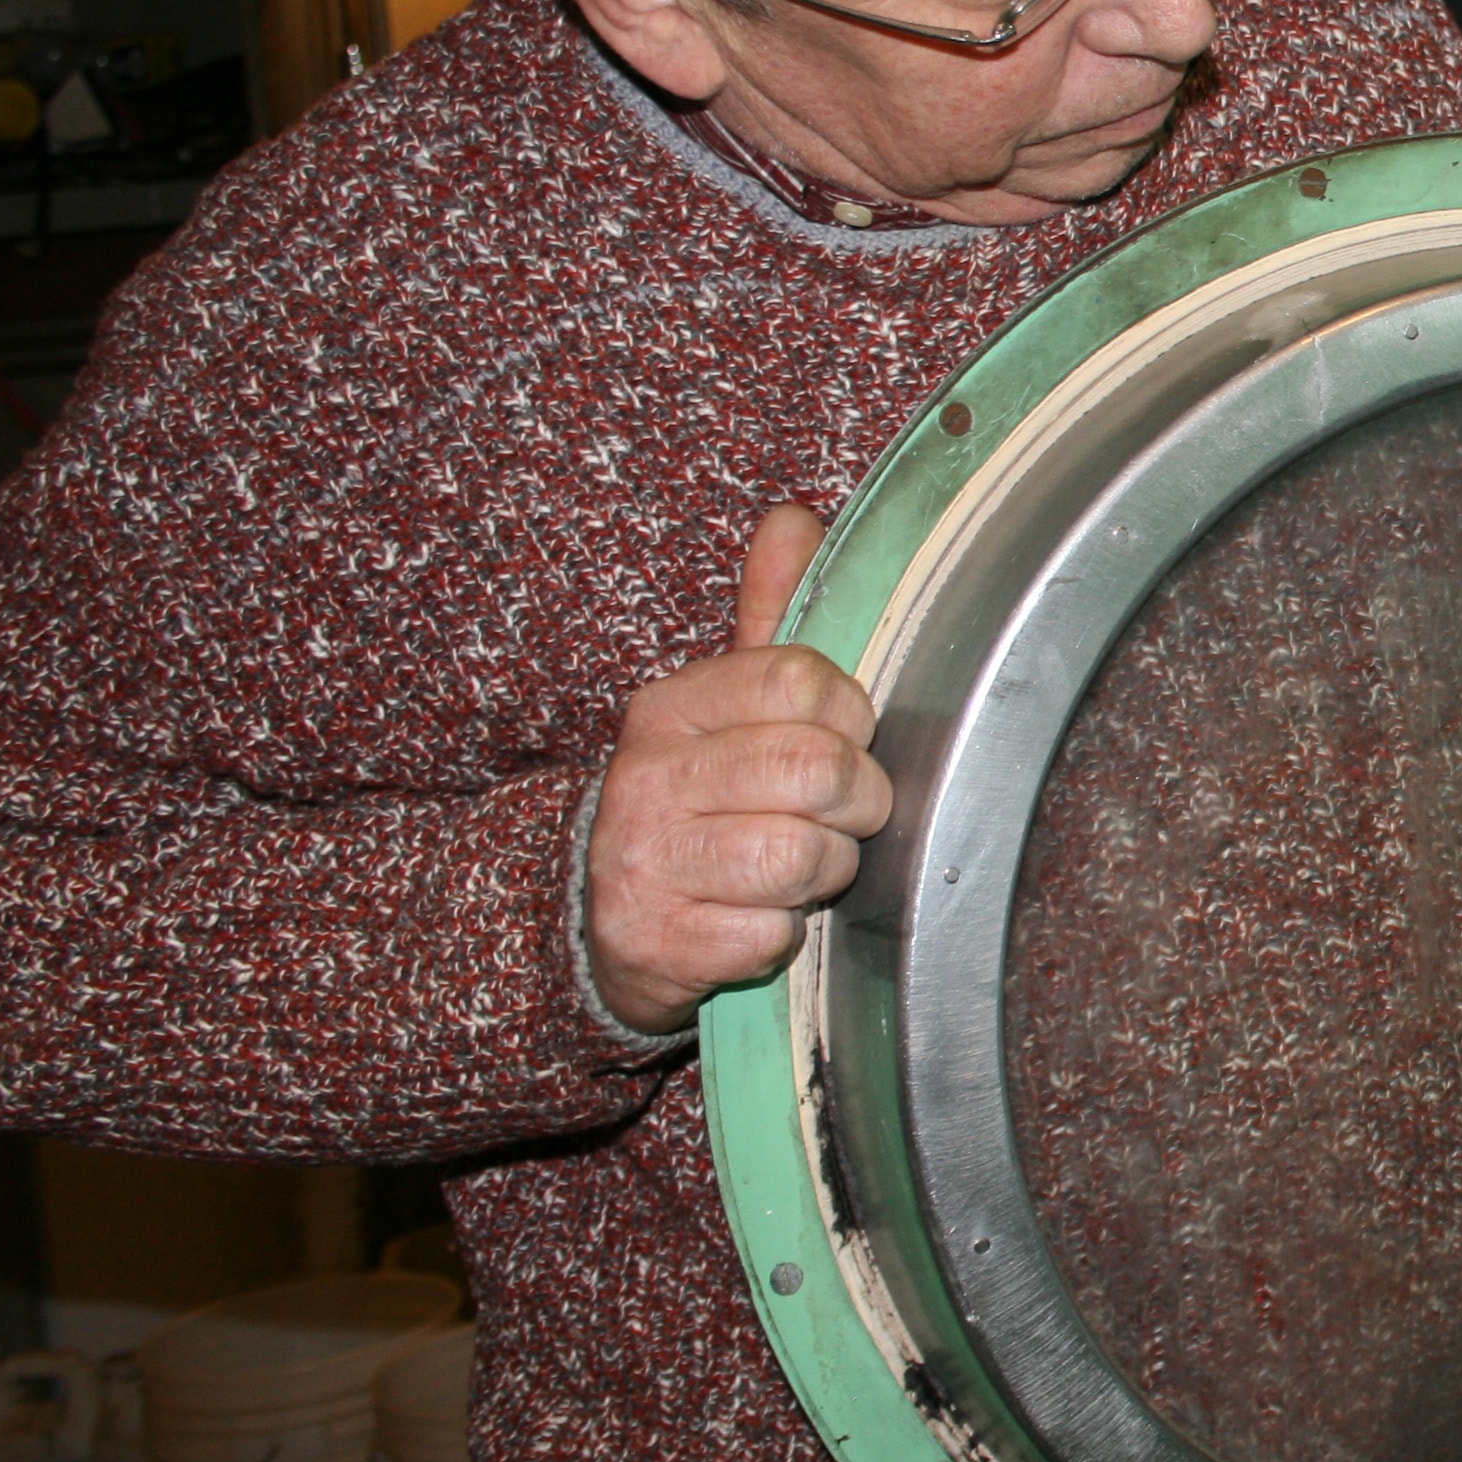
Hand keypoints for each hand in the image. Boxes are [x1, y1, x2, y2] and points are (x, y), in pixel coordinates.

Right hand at [584, 506, 893, 1035]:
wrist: (603, 916)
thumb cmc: (696, 803)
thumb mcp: (724, 707)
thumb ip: (768, 618)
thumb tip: (794, 519)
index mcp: (672, 706)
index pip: (803, 682)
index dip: (852, 718)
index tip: (843, 741)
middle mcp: (647, 777)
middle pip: (816, 769)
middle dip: (858, 804)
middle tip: (842, 818)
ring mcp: (641, 863)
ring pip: (800, 857)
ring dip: (824, 873)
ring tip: (799, 871)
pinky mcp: (652, 942)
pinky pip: (770, 935)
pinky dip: (782, 936)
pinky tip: (755, 919)